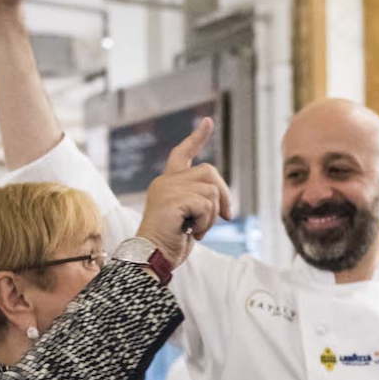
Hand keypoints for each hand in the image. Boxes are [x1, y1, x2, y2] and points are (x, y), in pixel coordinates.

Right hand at [136, 117, 231, 268]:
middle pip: (210, 172)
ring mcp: (167, 189)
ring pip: (211, 191)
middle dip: (224, 195)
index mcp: (167, 184)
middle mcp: (165, 182)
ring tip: (197, 231)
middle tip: (227, 217)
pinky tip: (193, 234)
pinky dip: (207, 223)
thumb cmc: (169, 244)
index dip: (196, 138)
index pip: (182, 153)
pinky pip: (206, 205)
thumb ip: (199, 202)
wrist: (151, 258)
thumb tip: (224, 202)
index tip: (208, 122)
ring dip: (212, 216)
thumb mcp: (187, 218)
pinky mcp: (172, 201)